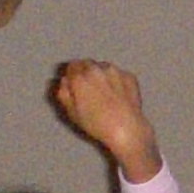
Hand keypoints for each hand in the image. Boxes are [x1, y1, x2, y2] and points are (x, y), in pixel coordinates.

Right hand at [50, 60, 160, 183]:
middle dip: (86, 73)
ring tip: (105, 94)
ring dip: (101, 75)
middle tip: (89, 90)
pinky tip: (118, 96)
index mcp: (80, 77)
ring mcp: (115, 71)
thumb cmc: (96, 124)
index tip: (75, 85)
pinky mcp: (129, 76)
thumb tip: (65, 81)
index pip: (72, 66)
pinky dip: (116, 81)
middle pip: (87, 64)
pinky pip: (118, 74)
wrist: (126, 128)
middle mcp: (97, 69)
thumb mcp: (72, 112)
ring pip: (103, 67)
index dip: (72, 75)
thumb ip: (64, 93)